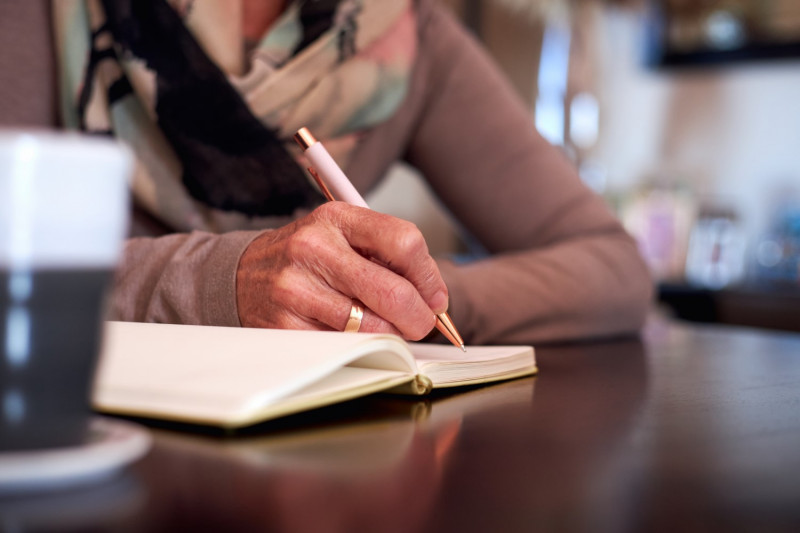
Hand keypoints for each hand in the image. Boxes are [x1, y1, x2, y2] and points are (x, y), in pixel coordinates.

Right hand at [236, 202, 448, 339]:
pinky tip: (352, 334)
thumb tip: (433, 298)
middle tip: (422, 324)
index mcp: (336, 218)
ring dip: (391, 335)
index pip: (405, 242)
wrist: (242, 274)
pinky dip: (360, 346)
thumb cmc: (306, 257)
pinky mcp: (285, 325)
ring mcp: (296, 288)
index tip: (435, 297)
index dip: (429, 277)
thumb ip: (387, 254)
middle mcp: (314, 248)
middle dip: (420, 317)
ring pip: (373, 326)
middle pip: (394, 291)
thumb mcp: (342, 235)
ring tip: (384, 327)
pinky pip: (345, 346)